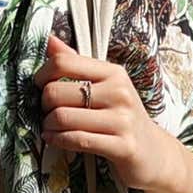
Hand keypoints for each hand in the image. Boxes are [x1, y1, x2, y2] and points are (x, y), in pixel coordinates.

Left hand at [34, 34, 185, 192]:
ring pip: (63, 118)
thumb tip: (49, 40)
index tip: (38, 85)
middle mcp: (119, 93)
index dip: (42, 74)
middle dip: (43, 105)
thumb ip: (76, 64)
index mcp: (113, 73)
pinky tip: (54, 139)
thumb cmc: (121, 116)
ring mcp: (123, 120)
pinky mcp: (123, 146)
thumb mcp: (104, 86)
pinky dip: (58, 140)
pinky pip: (77, 140)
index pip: (64, 62)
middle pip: (57, 91)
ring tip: (50, 127)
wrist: (154, 152)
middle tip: (46, 112)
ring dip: (48, 125)